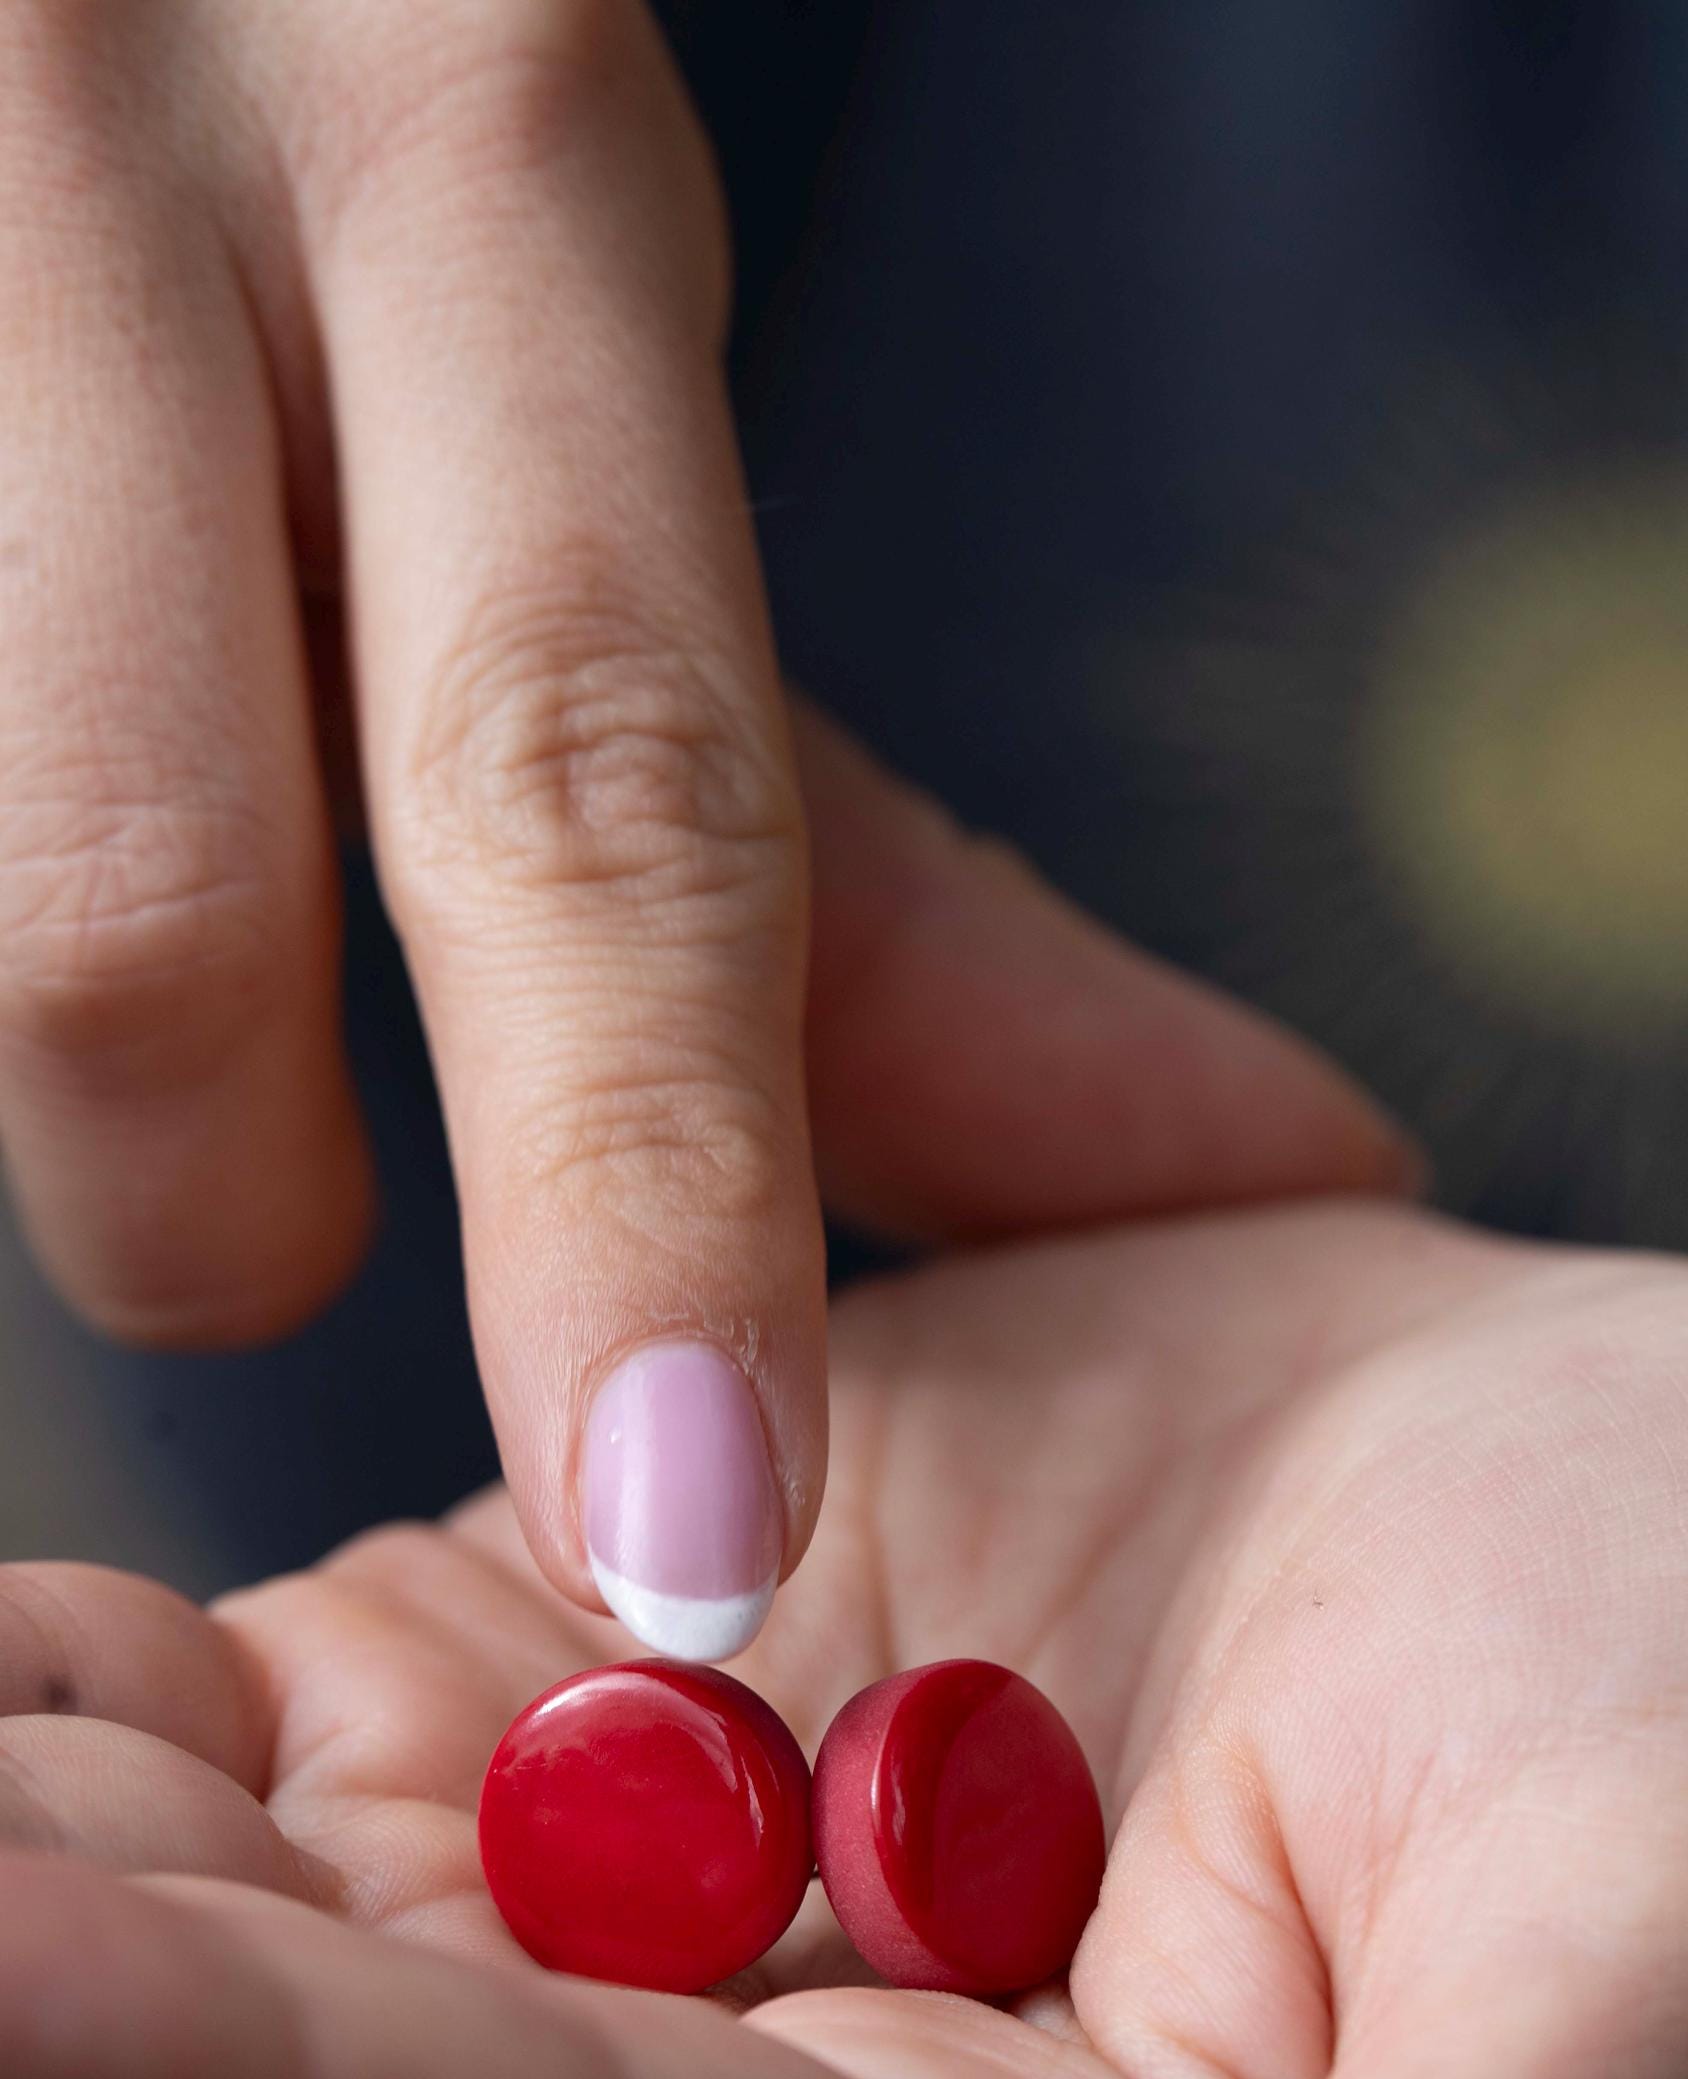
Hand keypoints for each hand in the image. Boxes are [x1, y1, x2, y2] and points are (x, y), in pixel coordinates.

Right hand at [0, 0, 1405, 1655]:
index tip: (691, 1534)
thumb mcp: (599, 384)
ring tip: (123, 890)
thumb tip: (1220, 1190)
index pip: (581, 779)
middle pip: (125, 942)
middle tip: (279, 1211)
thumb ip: (853, 841)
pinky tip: (44, 747)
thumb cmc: (332, 145)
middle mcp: (107, 173)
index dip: (637, 1203)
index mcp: (466, 154)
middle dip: (214, 1212)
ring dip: (66, 1057)